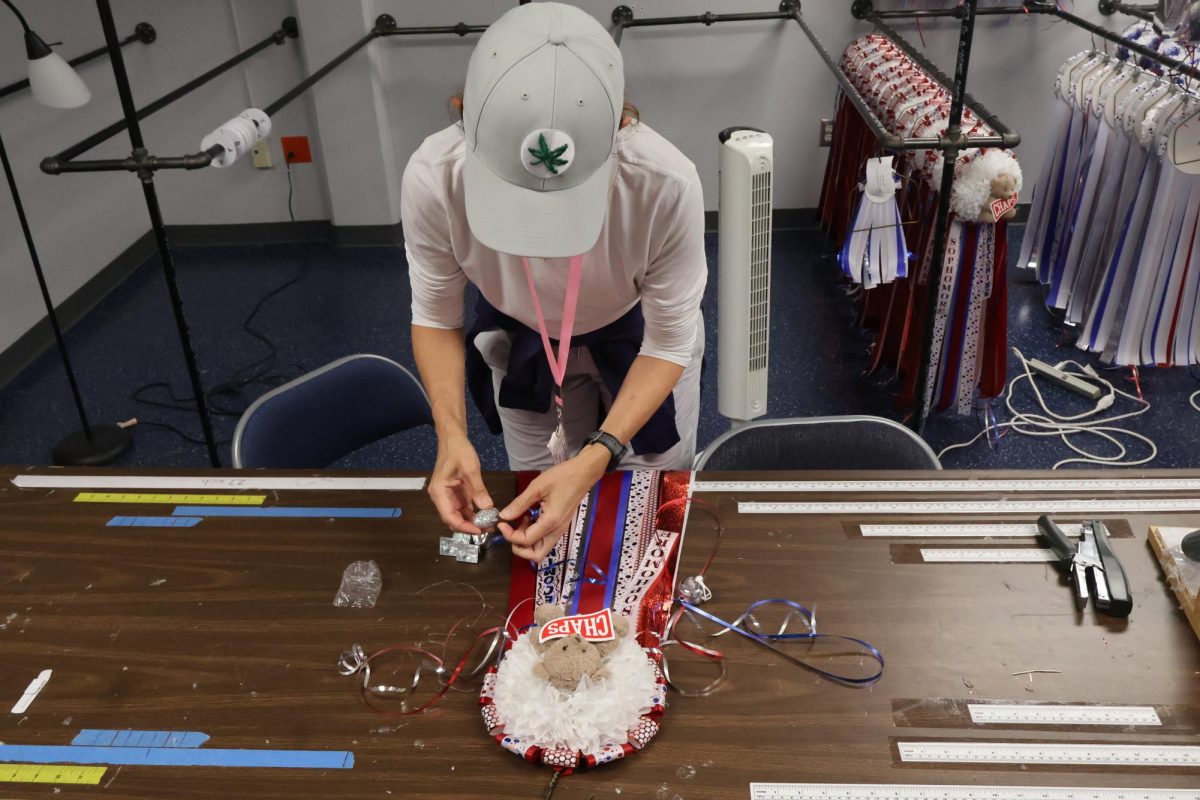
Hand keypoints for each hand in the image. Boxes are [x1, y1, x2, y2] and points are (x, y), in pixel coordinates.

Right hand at [428, 433, 491, 532]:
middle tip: (488, 530)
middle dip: (469, 527)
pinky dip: (474, 514)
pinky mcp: (456, 494)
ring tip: (489, 525)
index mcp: (439, 492)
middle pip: (453, 519)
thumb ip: (478, 489)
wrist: (453, 438)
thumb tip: (488, 508)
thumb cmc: (458, 451)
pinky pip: (464, 509)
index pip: (449, 516)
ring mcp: (449, 497)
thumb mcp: (470, 469)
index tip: (479, 530)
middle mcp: (441, 497)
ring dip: (473, 522)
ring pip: (459, 516)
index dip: (463, 527)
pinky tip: (486, 516)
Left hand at [498, 446, 608, 560]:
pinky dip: (534, 536)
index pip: (526, 540)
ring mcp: (560, 530)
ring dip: (527, 542)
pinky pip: (545, 540)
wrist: (584, 473)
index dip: (510, 535)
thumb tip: (504, 516)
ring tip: (521, 522)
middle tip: (511, 531)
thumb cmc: (562, 477)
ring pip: (541, 549)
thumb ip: (520, 503)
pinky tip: (529, 518)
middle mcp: (557, 531)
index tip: (502, 523)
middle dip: (519, 548)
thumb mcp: (537, 487)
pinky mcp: (561, 526)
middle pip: (536, 555)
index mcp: (551, 522)